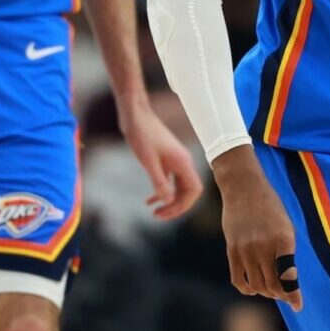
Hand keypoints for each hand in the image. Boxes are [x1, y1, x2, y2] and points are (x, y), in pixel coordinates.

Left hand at [119, 100, 203, 219]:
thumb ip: (159, 181)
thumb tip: (169, 202)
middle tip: (157, 216)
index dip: (183, 205)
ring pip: (179, 187)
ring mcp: (175, 160)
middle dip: (175, 206)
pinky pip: (170, 180)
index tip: (166, 212)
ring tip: (154, 212)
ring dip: (169, 201)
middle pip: (188, 191)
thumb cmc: (141, 134)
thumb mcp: (148, 161)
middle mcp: (183, 162)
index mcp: (183, 162)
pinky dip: (162, 191)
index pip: (194, 191)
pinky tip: (149, 200)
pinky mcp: (166, 158)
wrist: (135, 114)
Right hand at [214, 146, 301, 309]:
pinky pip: (238, 280)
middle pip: (272, 285)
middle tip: (285, 295)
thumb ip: (286, 252)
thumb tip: (286, 280)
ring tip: (271, 290)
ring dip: (266, 293)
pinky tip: (253, 288)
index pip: (288, 276)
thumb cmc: (270, 208)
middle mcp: (264, 246)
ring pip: (256, 285)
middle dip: (281, 295)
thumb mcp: (286, 227)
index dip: (294, 295)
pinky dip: (247, 289)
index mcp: (283, 239)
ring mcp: (246, 249)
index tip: (297, 306)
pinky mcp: (232, 250)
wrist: (244, 188)